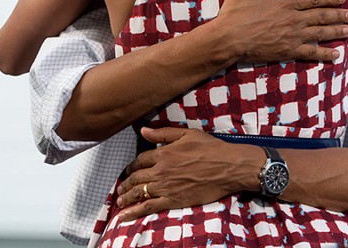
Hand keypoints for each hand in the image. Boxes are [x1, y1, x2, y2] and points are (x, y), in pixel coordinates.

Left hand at [114, 127, 262, 220]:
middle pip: (136, 178)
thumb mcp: (186, 134)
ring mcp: (166, 187)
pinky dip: (134, 212)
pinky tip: (125, 216)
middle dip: (126, 183)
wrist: (228, 166)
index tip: (129, 170)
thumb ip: (162, 134)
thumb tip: (144, 130)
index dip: (132, 166)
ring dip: (126, 197)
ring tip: (119, 201)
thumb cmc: (211, 148)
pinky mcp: (174, 200)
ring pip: (139, 193)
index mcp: (164, 153)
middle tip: (120, 187)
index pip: (140, 160)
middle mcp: (161, 170)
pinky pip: (149, 207)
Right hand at [217, 0, 347, 62]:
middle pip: (322, 16)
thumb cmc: (234, 13)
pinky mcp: (288, 51)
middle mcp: (293, 19)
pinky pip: (311, 53)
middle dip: (338, 14)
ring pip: (320, 33)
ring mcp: (292, 36)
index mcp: (285, 3)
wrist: (227, 39)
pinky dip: (324, 54)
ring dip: (336, 31)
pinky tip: (335, 54)